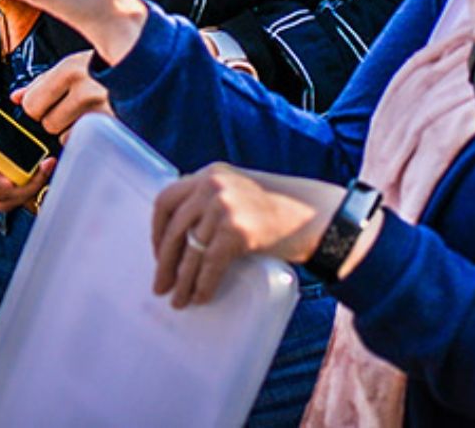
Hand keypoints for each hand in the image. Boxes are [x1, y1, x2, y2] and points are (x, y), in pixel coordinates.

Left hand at [15, 51, 112, 143]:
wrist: (150, 65)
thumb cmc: (110, 65)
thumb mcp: (76, 64)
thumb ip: (43, 81)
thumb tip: (16, 97)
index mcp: (73, 68)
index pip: (31, 103)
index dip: (37, 105)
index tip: (49, 100)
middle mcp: (88, 88)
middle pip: (47, 123)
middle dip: (55, 118)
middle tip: (73, 105)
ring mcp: (104, 109)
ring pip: (65, 136)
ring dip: (73, 129)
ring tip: (90, 111)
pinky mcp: (117, 126)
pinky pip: (86, 142)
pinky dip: (88, 136)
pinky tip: (99, 120)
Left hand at [150, 166, 352, 308]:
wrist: (317, 215)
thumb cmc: (279, 209)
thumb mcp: (240, 190)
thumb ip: (212, 200)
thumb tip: (181, 238)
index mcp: (211, 173)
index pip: (167, 200)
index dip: (157, 231)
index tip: (159, 253)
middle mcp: (213, 185)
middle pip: (174, 230)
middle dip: (165, 263)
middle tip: (160, 286)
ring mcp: (225, 206)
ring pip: (191, 253)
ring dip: (183, 282)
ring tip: (180, 300)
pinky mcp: (237, 231)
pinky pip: (209, 266)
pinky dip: (203, 286)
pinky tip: (201, 297)